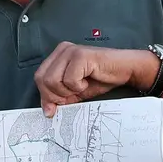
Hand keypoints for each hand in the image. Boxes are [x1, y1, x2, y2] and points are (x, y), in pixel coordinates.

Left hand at [34, 44, 156, 115]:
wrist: (123, 71)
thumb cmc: (100, 79)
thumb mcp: (74, 92)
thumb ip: (59, 98)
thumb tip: (47, 111)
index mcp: (57, 56)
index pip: (39, 78)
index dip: (46, 95)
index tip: (56, 107)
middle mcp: (62, 50)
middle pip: (42, 79)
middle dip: (56, 95)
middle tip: (73, 94)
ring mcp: (70, 51)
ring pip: (53, 80)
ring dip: (68, 91)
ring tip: (82, 86)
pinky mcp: (80, 55)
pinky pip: (69, 79)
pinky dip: (79, 87)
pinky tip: (88, 81)